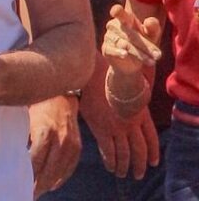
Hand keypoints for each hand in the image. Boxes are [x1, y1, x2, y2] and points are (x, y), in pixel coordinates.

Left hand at [29, 95, 81, 196]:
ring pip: (60, 173)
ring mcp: (72, 144)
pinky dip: (61, 178)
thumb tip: (12, 155)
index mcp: (45, 131)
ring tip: (38, 190)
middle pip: (49, 171)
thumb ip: (23, 135)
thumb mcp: (26, 115)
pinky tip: (52, 184)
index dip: (28, 174)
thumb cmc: (38, 102)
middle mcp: (61, 140)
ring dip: (49, 184)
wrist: (62, 93)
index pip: (36, 161)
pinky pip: (70, 168)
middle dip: (38, 184)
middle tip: (29, 193)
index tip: (19, 183)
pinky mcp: (78, 147)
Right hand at [79, 57, 159, 178]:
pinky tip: (110, 166)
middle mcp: (131, 123)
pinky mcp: (101, 130)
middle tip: (138, 175)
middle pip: (139, 151)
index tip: (153, 162)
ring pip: (124, 155)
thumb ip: (134, 106)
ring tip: (122, 173)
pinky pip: (109, 152)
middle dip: (140, 165)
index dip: (153, 152)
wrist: (93, 72)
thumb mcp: (130, 91)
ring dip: (124, 167)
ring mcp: (117, 128)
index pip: (151, 138)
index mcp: (141, 113)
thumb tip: (136, 116)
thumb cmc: (110, 77)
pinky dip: (110, 162)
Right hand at [102, 4, 161, 76]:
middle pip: (130, 35)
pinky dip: (118, 52)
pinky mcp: (106, 49)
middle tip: (158, 55)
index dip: (116, 11)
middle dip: (145, 46)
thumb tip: (150, 21)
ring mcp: (108, 37)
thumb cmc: (142, 43)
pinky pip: (112, 50)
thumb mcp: (150, 35)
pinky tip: (125, 54)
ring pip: (125, 44)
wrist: (131, 64)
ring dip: (139, 54)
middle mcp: (114, 25)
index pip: (118, 12)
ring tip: (152, 61)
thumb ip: (152, 27)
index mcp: (124, 18)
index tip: (115, 11)